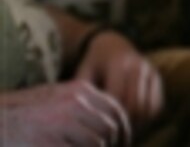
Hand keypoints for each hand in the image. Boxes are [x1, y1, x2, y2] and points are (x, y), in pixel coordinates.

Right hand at [0, 80, 131, 145]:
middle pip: (110, 127)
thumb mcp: (56, 99)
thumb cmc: (24, 113)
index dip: (123, 129)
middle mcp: (74, 103)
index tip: (123, 142)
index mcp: (78, 90)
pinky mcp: (50, 142)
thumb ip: (83, 106)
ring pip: (98, 142)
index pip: (115, 109)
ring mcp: (62, 122)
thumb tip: (113, 124)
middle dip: (114, 144)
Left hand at [75, 30, 162, 128]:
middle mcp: (139, 65)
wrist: (113, 43)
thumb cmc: (94, 63)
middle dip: (124, 123)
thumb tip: (80, 116)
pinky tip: (133, 122)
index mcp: (119, 63)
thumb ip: (83, 92)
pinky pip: (156, 105)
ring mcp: (151, 71)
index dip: (110, 116)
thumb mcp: (84, 72)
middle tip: (113, 135)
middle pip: (135, 104)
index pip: (118, 97)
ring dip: (137, 123)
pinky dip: (146, 117)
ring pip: (148, 107)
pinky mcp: (157, 78)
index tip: (100, 129)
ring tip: (123, 131)